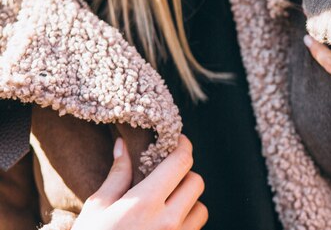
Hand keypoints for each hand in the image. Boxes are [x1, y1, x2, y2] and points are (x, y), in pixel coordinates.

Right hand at [72, 136, 207, 229]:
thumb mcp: (97, 208)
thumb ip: (117, 175)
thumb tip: (122, 144)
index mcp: (145, 203)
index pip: (181, 163)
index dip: (183, 146)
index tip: (177, 141)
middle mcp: (168, 221)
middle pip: (196, 182)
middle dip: (184, 175)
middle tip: (167, 176)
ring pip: (201, 208)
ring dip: (189, 202)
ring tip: (167, 205)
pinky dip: (187, 224)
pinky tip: (165, 226)